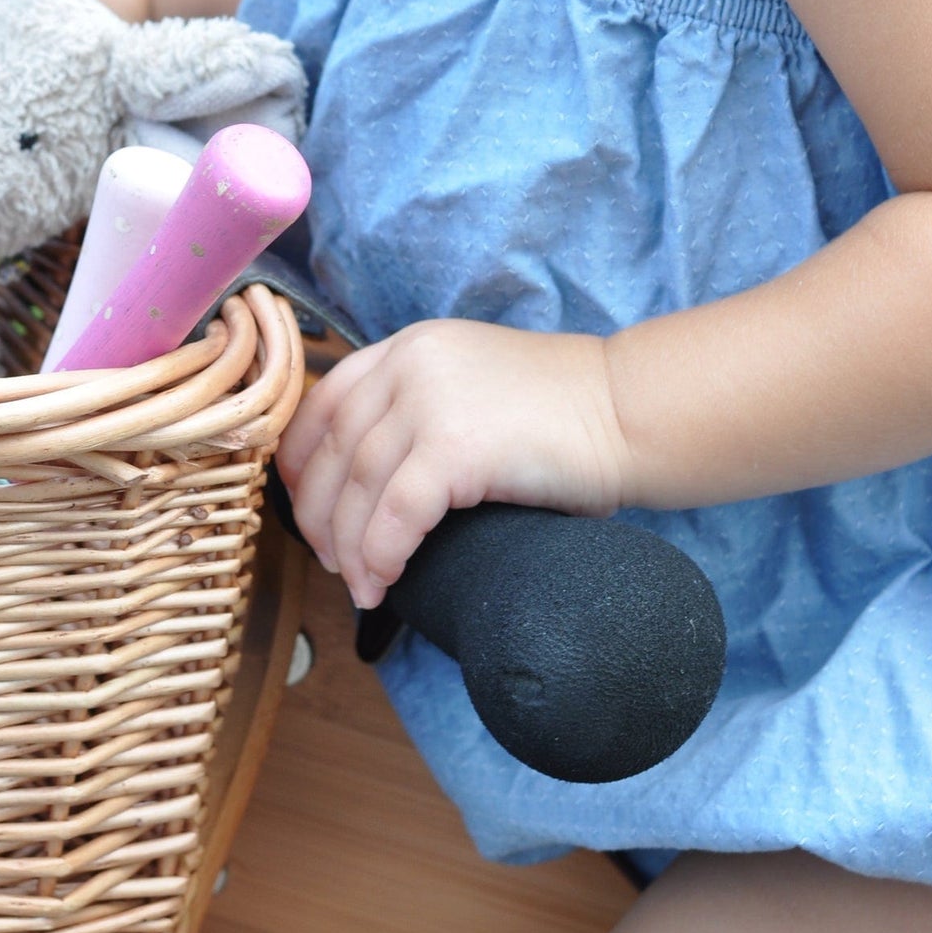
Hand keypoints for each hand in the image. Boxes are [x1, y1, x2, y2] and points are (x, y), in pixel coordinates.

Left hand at [277, 319, 627, 608]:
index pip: (326, 399)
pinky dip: (380, 556)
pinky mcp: (456, 445)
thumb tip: (372, 480)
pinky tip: (380, 585)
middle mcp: (411, 363)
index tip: (300, 501)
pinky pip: (395, 514)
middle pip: (332, 448)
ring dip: (348, 547)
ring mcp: (430, 400)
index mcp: (412, 346)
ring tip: (358, 585)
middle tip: (328, 559)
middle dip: (318, 513)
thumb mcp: (475, 387)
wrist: (631, 413)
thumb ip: (423, 409)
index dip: (301, 457)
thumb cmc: (566, 416)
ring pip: (357, 487)